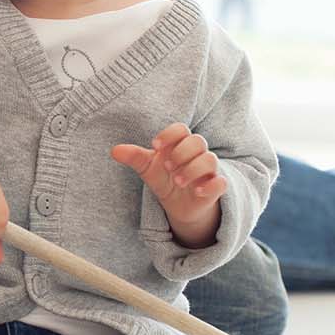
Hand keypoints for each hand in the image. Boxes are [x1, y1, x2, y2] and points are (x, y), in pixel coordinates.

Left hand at [111, 123, 225, 245]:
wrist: (178, 204)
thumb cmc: (164, 178)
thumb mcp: (147, 168)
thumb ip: (134, 158)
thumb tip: (114, 150)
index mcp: (179, 144)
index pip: (181, 129)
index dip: (170, 134)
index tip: (155, 145)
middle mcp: (196, 154)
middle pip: (198, 141)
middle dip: (182, 152)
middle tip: (167, 167)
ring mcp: (208, 171)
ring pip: (210, 159)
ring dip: (193, 168)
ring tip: (178, 180)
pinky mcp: (215, 188)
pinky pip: (221, 182)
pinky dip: (211, 185)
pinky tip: (196, 191)